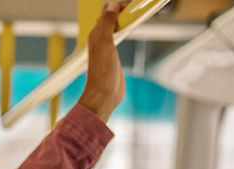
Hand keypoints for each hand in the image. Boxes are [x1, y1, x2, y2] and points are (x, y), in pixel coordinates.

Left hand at [77, 2, 125, 121]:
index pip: (107, 11)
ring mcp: (107, 46)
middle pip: (112, 16)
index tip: (133, 2)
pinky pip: (119, 35)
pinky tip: (132, 27)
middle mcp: (100, 38)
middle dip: (123, 8)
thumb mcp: (105, 43)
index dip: (119, 4)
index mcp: (96, 33)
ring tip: (137, 10)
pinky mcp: (113, 55)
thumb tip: (112, 5)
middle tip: (137, 4)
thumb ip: (107, 24)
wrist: (104, 94)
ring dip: (125, 17)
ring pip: (116, 25)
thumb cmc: (102, 72)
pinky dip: (126, 27)